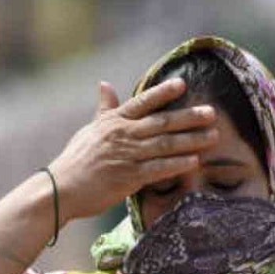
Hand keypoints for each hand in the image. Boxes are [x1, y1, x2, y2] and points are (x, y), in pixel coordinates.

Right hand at [48, 78, 218, 221]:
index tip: (183, 84)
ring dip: (191, 140)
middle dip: (189, 117)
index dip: (163, 93)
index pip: (142, 102)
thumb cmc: (76, 160)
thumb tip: (105, 84)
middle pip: (162, 122)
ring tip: (213, 136)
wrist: (61, 189)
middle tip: (212, 113)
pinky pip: (159, 168)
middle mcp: (122, 134)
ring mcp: (127, 155)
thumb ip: (105, 109)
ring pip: (165, 144)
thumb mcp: (91, 130)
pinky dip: (178, 164)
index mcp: (114, 121)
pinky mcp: (129, 177)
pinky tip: (195, 162)